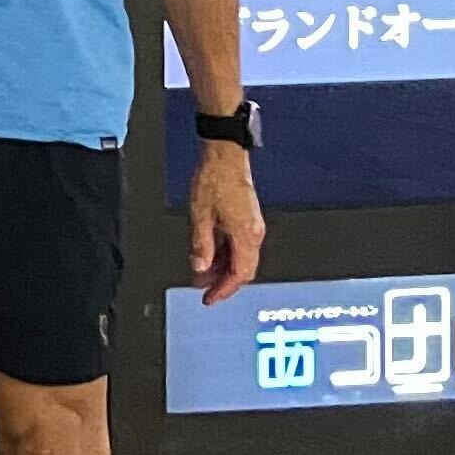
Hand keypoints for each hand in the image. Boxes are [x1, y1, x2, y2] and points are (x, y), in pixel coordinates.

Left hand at [187, 143, 265, 306]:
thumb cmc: (214, 180)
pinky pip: (239, 245)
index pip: (240, 274)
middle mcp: (254, 233)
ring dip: (222, 267)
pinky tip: (209, 255)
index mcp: (246, 235)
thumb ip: (201, 245)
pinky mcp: (248, 219)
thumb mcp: (200, 216)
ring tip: (201, 272)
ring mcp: (252, 226)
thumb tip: (200, 268)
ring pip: (240, 257)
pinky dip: (224, 254)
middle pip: (242, 269)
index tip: (209, 298)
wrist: (225, 156)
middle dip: (222, 281)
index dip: (224, 290)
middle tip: (202, 287)